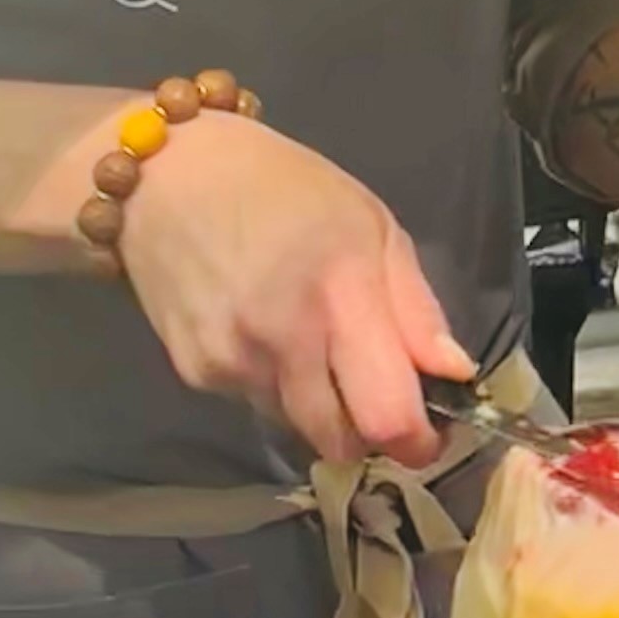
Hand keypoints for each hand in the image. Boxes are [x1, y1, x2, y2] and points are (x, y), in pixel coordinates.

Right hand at [112, 112, 469, 463]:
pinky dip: (273, 385)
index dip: (416, 441)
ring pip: (298, 426)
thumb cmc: (283, 188)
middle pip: (341, 442)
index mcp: (340, 294)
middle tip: (375, 396)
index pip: (386, 415)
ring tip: (310, 343)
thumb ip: (416, 308)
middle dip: (369, 433)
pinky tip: (261, 332)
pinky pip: (255, 405)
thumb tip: (454, 374)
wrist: (164, 175)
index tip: (428, 434)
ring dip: (319, 406)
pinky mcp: (195, 373)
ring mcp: (233, 362)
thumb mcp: (371, 224)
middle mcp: (283, 340)